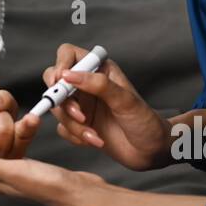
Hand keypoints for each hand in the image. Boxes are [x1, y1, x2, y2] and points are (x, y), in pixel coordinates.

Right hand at [38, 43, 171, 170]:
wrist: (152, 151)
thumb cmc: (145, 122)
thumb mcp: (125, 100)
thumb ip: (98, 84)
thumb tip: (69, 75)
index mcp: (99, 69)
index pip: (68, 54)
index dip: (60, 64)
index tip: (60, 81)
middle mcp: (87, 85)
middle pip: (54, 81)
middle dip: (62, 101)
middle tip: (79, 115)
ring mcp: (82, 105)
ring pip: (58, 108)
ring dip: (73, 125)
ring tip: (94, 135)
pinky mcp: (79, 124)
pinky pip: (62, 128)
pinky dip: (75, 136)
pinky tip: (95, 140)